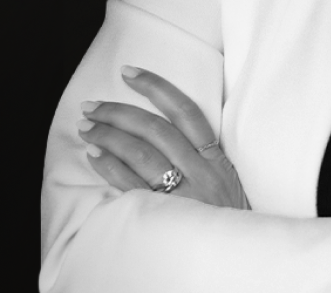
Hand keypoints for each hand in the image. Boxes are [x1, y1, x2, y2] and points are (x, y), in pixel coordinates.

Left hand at [78, 66, 249, 209]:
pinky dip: (111, 167)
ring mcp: (183, 194)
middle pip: (155, 129)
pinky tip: (95, 156)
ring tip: (87, 127)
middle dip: (120, 112)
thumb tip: (168, 131)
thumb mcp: (226, 182)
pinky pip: (132, 186)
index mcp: (215, 157)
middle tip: (92, 105)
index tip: (130, 72)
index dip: (156, 87)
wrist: (240, 260)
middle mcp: (200, 170)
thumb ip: (203, 158)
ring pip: (141, 153)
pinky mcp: (166, 216)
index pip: (185, 111)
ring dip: (109, 136)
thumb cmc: (228, 221)